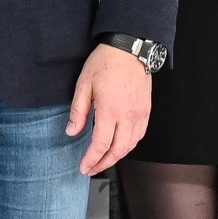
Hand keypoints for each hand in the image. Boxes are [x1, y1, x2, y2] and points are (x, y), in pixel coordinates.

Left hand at [67, 44, 152, 175]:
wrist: (130, 49)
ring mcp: (140, 114)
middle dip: (103, 163)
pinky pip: (139, 135)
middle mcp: (128, 115)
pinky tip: (120, 147)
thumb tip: (71, 132)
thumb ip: (78, 111)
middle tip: (91, 169)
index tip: (83, 167)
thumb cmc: (105, 63)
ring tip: (103, 161)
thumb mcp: (83, 85)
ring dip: (116, 157)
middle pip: (118, 150)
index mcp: (110, 110)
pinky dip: (129, 145)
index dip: (91, 159)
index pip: (101, 144)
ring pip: (130, 145)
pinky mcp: (146, 111)